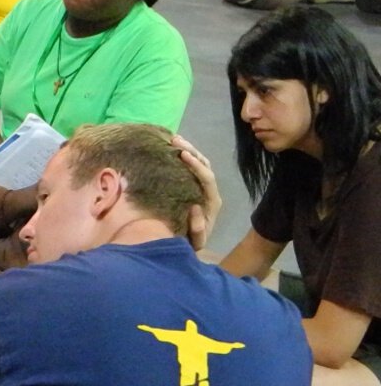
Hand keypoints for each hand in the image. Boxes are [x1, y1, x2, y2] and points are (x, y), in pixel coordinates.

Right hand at [173, 134, 220, 250]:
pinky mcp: (195, 187)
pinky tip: (174, 149)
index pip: (206, 178)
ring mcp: (203, 188)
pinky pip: (192, 169)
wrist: (191, 246)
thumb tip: (195, 207)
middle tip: (175, 139)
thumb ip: (197, 229)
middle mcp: (210, 192)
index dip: (196, 165)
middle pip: (205, 165)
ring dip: (189, 150)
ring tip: (175, 139)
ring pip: (201, 164)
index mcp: (211, 202)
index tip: (182, 155)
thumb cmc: (190, 243)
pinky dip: (185, 157)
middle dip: (192, 151)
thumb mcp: (196, 242)